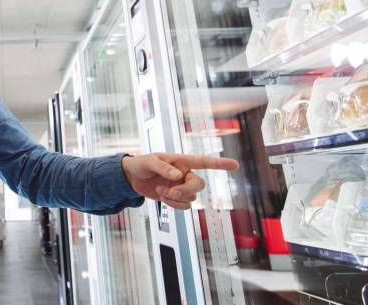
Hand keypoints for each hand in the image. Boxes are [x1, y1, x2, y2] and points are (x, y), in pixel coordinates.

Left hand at [121, 153, 238, 209]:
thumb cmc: (141, 164)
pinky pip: (184, 206)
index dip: (219, 164)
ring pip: (191, 197)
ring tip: (160, 190)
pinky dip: (174, 205)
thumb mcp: (149, 162)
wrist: (132, 178)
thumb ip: (163, 167)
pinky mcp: (176, 198)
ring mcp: (181, 187)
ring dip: (176, 198)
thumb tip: (177, 175)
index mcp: (181, 161)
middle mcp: (185, 174)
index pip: (203, 162)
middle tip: (170, 191)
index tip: (235, 165)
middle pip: (199, 184)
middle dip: (186, 190)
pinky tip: (163, 197)